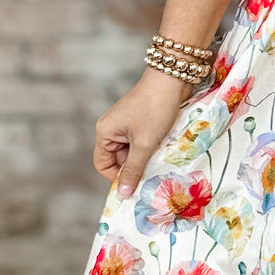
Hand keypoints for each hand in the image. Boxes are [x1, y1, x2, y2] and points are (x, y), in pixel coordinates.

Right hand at [94, 70, 189, 198]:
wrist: (171, 80)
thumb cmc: (155, 110)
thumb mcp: (144, 144)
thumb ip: (133, 169)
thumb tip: (123, 194)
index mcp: (105, 132)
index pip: (103, 164)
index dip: (117, 177)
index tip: (135, 185)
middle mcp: (112, 127)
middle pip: (119, 159)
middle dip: (135, 167)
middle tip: (152, 174)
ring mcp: (126, 123)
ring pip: (133, 151)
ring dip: (146, 157)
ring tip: (160, 158)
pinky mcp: (140, 120)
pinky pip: (142, 141)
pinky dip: (151, 147)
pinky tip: (163, 148)